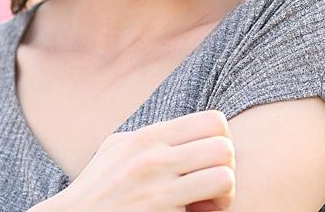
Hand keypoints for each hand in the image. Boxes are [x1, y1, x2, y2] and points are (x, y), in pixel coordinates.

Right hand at [55, 110, 236, 210]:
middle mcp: (153, 158)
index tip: (208, 162)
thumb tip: (189, 131)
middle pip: (224, 148)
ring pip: (224, 177)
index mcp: (147, 137)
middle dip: (226, 169)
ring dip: (223, 196)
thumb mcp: (116, 150)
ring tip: (206, 205)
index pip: (213, 121)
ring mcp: (157, 190)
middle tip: (211, 188)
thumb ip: (150, 137)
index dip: (221, 141)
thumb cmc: (97, 190)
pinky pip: (207, 210)